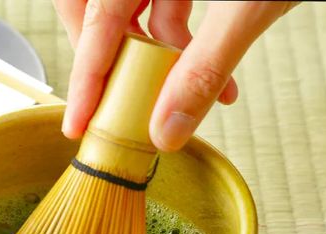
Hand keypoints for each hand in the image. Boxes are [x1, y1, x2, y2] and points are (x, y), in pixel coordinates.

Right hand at [54, 0, 297, 150]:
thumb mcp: (247, 5)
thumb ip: (205, 66)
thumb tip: (166, 129)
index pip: (97, 17)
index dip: (85, 76)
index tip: (78, 122)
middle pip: (97, 11)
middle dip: (109, 62)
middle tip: (115, 102)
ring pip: (131, 13)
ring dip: (154, 61)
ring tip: (179, 96)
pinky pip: (164, 7)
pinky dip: (181, 47)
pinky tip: (212, 78)